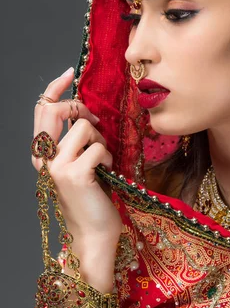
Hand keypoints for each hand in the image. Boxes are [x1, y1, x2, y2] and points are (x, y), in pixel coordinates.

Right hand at [32, 68, 122, 269]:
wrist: (95, 234)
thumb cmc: (92, 198)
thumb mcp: (79, 165)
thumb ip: (75, 142)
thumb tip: (86, 114)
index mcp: (42, 155)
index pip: (42, 111)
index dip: (55, 89)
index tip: (70, 73)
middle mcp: (43, 159)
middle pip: (55, 110)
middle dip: (79, 108)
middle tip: (95, 122)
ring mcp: (57, 166)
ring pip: (85, 127)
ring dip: (101, 141)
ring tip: (103, 163)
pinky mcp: (75, 174)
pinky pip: (99, 147)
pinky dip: (109, 158)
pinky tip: (107, 175)